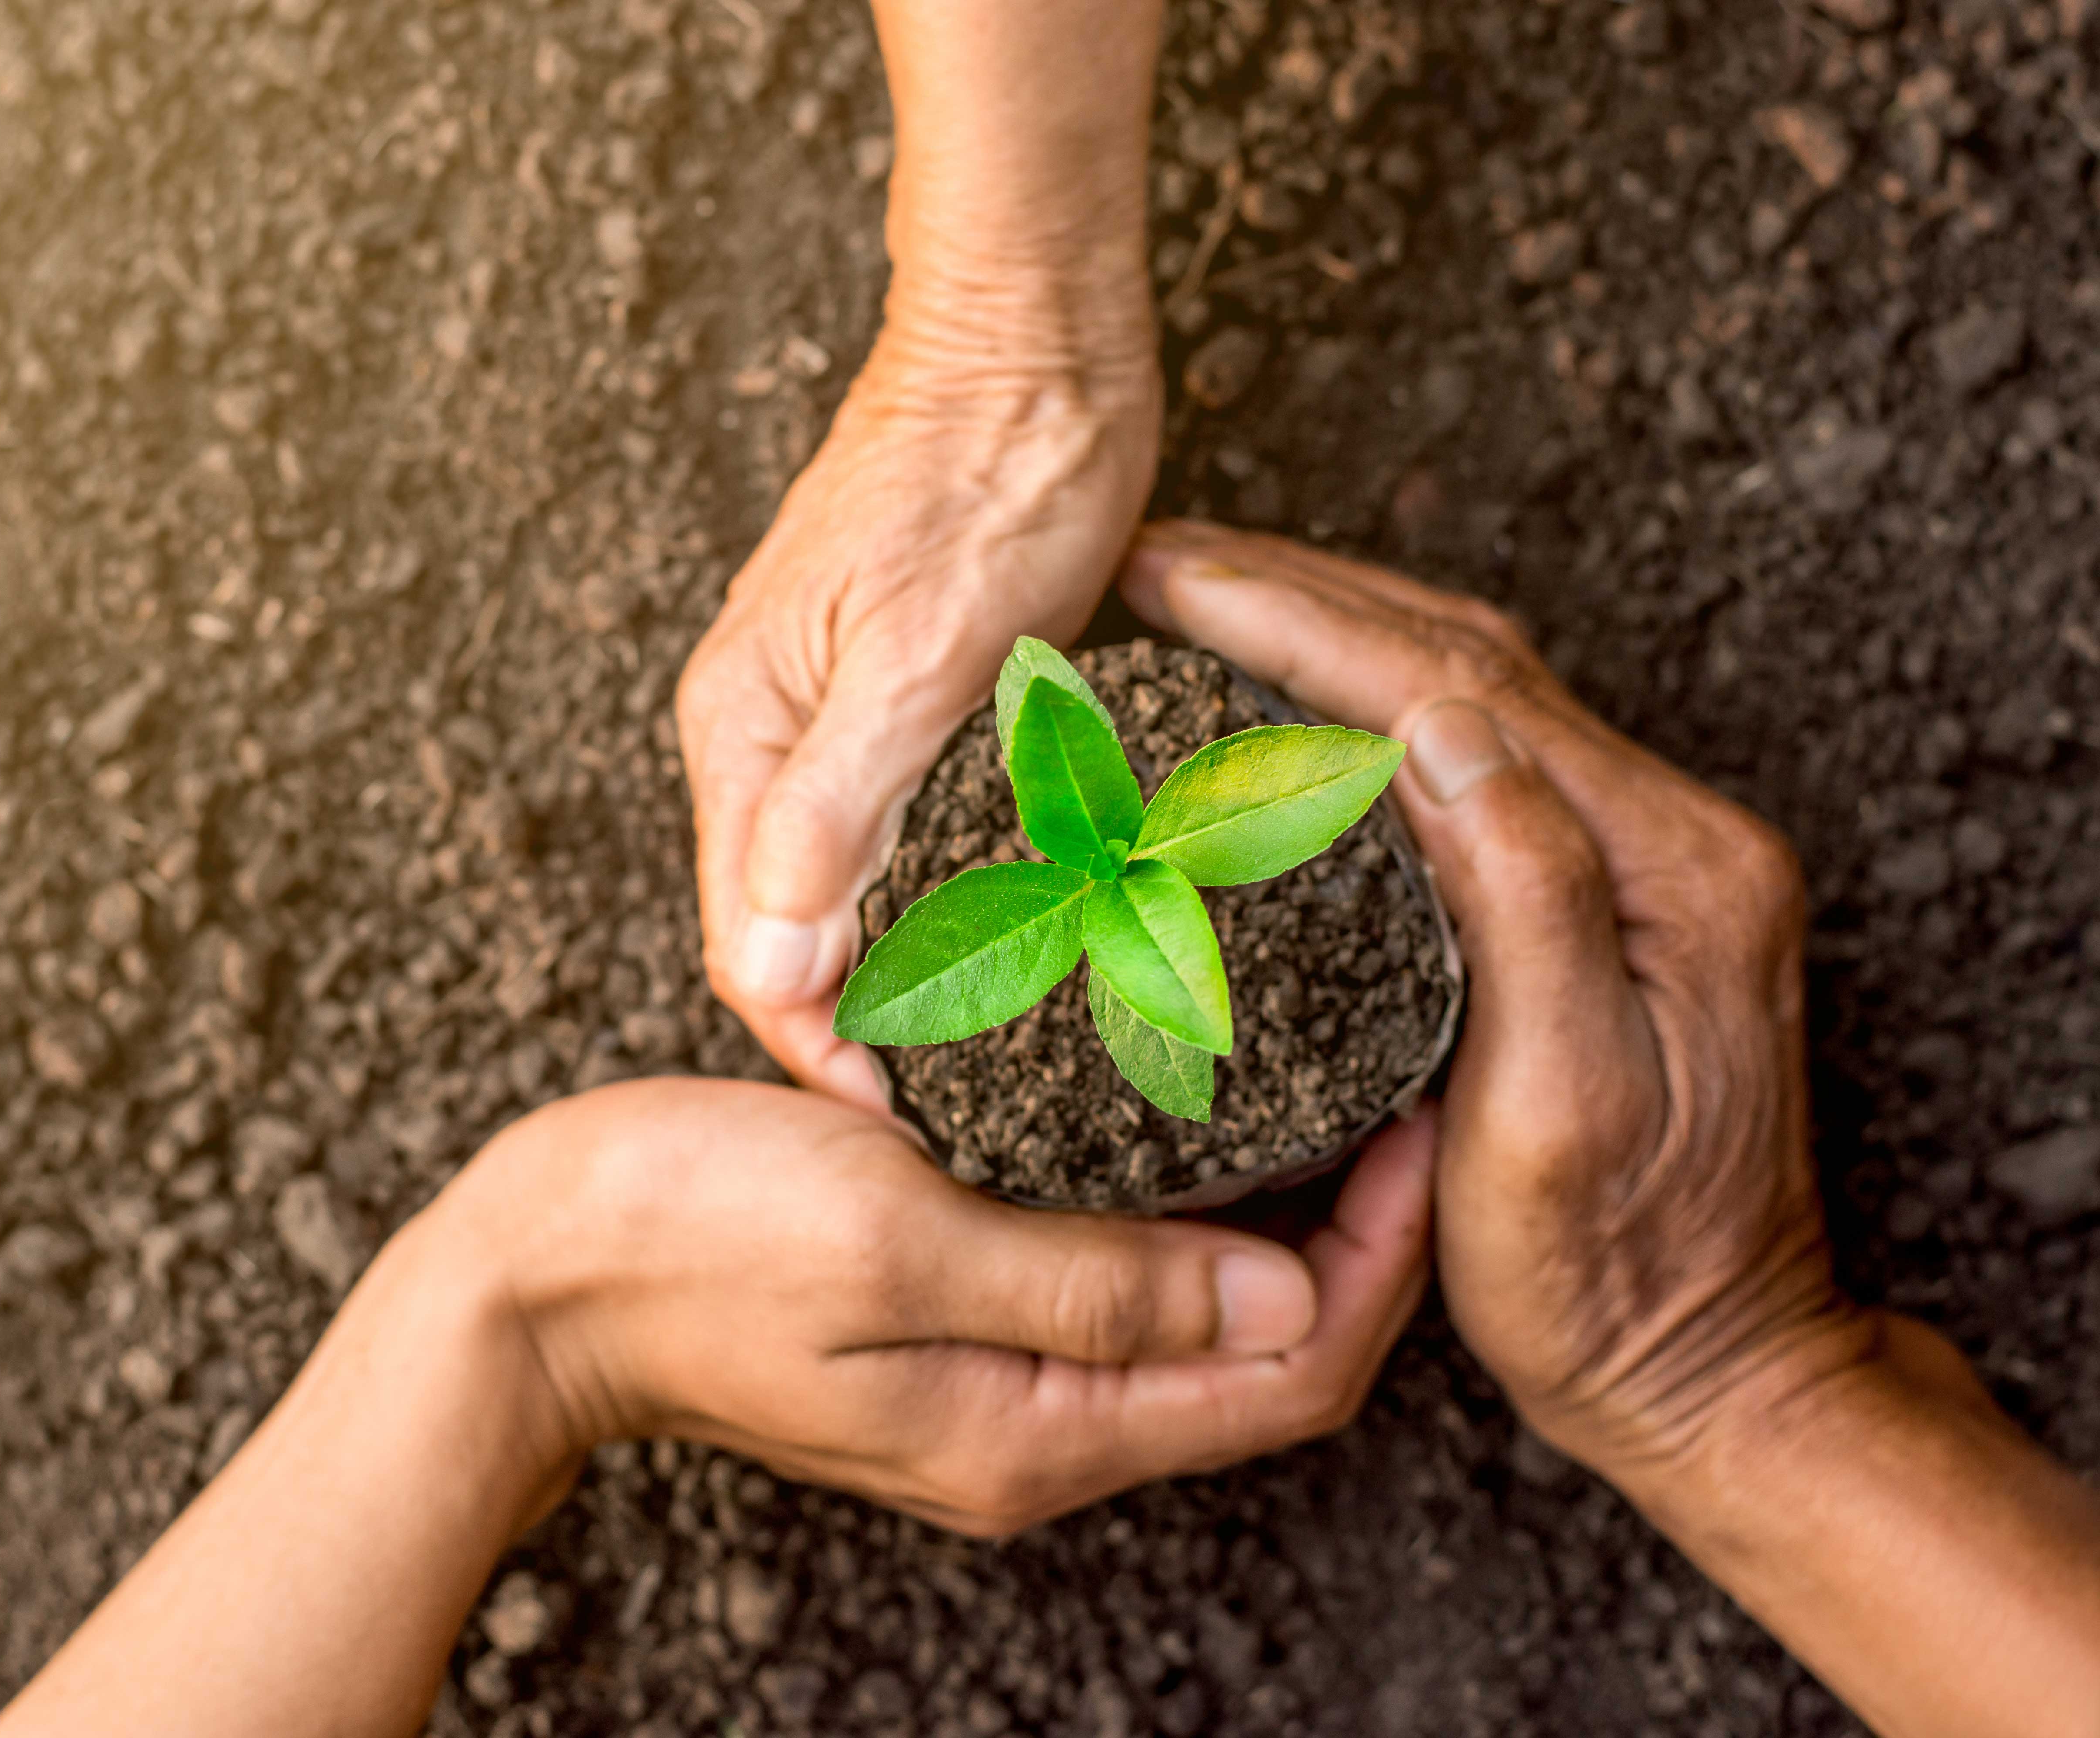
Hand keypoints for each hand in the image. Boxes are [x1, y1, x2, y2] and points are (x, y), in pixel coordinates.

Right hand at [412, 1077, 1434, 1534]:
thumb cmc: (690, 1238)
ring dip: (1270, 1221)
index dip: (1384, 1258)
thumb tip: (1288, 1304)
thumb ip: (1093, 1283)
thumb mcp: (897, 1237)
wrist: (533, 1277)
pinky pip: (1110, 1295)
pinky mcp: (947, 1335)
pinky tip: (1178, 1114)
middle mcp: (1033, 1435)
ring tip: (1321, 1080)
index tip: (1427, 1115)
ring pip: (1191, 1325)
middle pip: (1261, 1360)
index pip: (1289, 1376)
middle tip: (1400, 1079)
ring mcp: (988, 1394)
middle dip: (1353, 1237)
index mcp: (1036, 1432)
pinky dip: (1175, 1216)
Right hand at [677, 328, 1157, 1110]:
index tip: (901, 1124)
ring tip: (983, 1063)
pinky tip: (1002, 948)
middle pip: (786, 933)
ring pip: (844, 894)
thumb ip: (835, 808)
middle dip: (852, 1028)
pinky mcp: (900, 705)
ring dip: (897, 978)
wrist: (1034, 343)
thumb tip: (766, 963)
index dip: (816, 1044)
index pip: (748, 943)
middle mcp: (768, 741)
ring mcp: (831, 724)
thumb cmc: (986, 476)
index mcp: (743, 735)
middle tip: (953, 1120)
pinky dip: (939, 906)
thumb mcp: (917, 649)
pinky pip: (899, 841)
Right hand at [1121, 524, 1863, 1472]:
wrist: (1713, 1365)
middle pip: (1470, 662)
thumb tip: (1448, 729)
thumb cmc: (1618, 1276)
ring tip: (1208, 595)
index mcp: (1671, 872)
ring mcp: (1646, 858)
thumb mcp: (1564, 1112)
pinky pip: (1480, 750)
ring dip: (1339, 627)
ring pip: (1475, 689)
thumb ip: (1533, 903)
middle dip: (1308, 596)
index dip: (1309, 629)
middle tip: (1162, 561)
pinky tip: (1297, 693)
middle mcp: (1673, 838)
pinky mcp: (1610, 890)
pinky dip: (1376, 696)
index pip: (1462, 697)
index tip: (1182, 582)